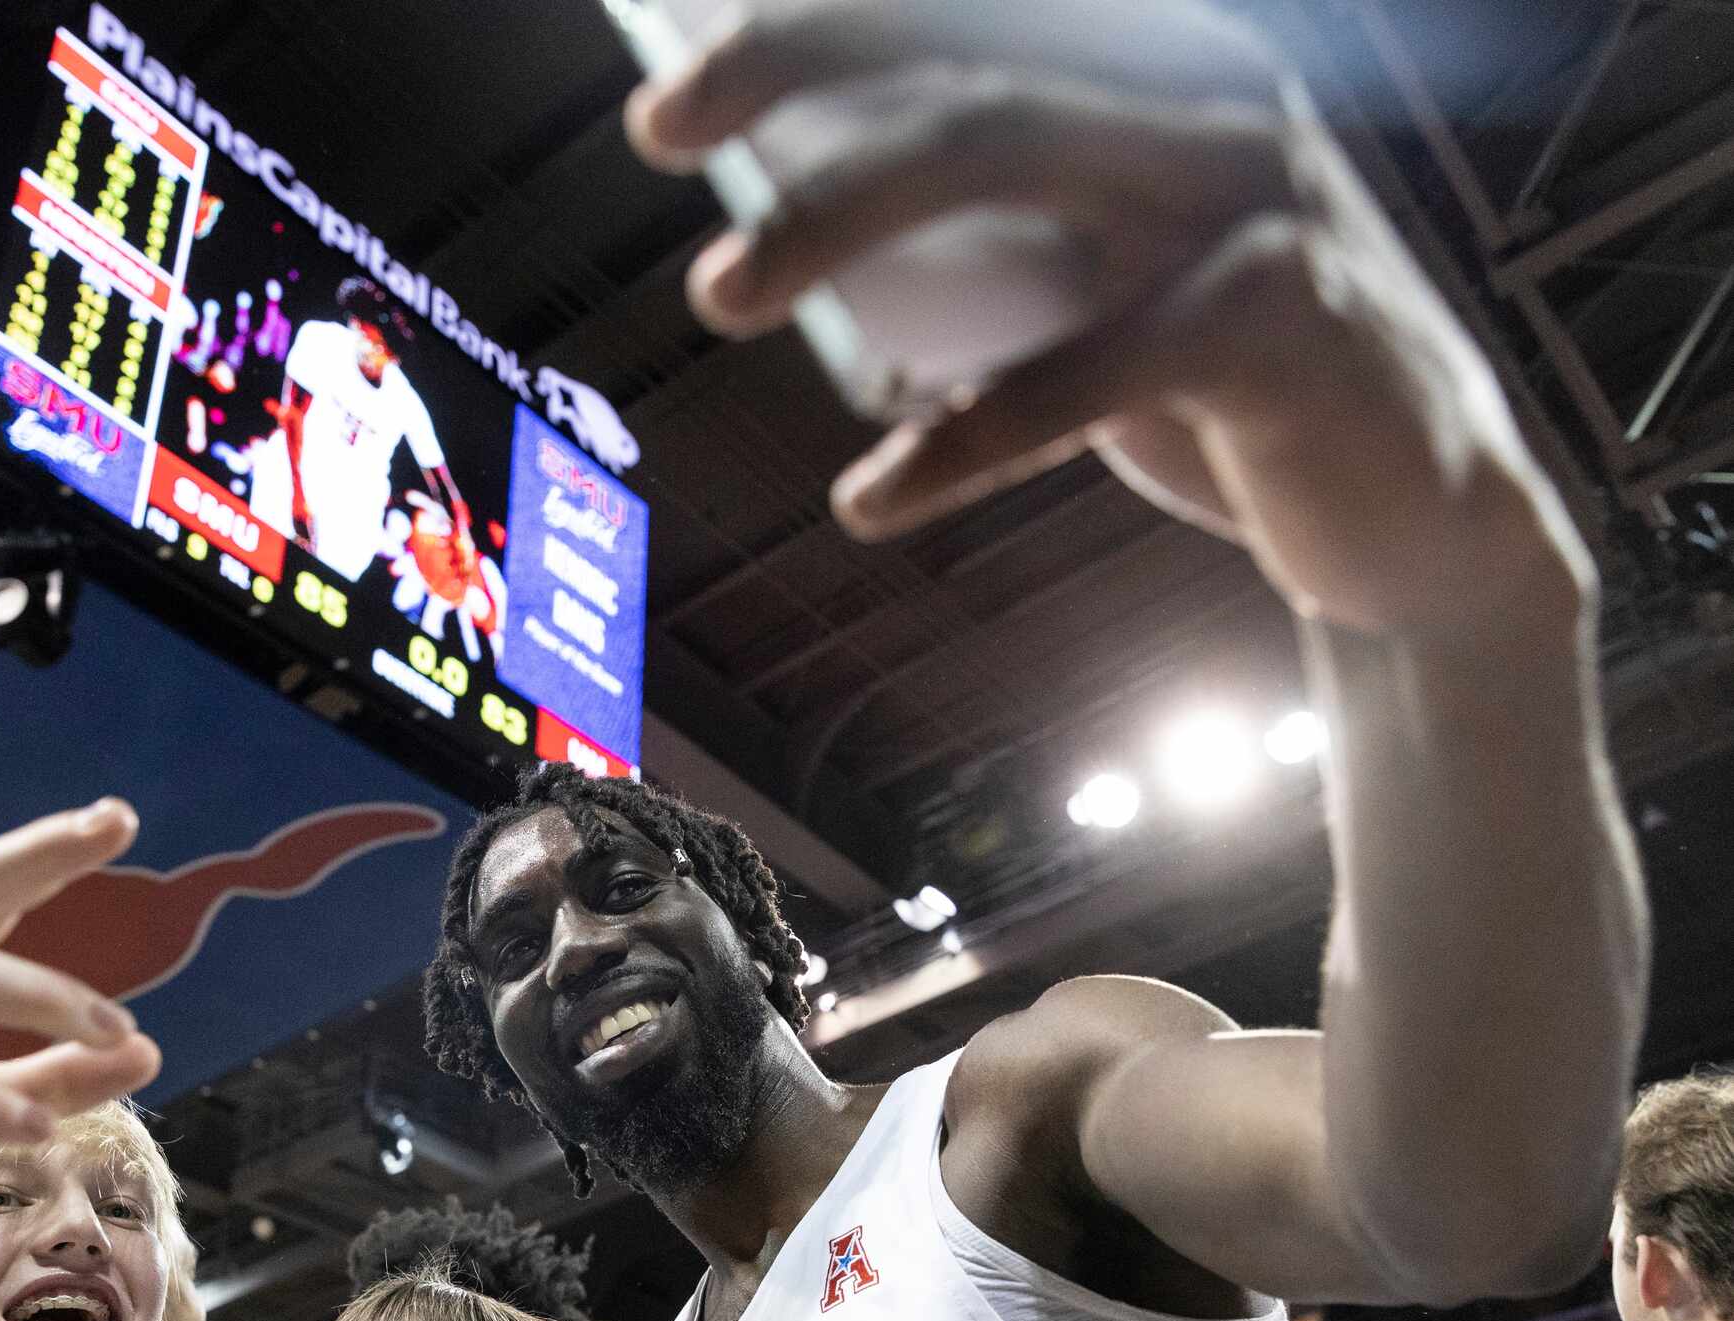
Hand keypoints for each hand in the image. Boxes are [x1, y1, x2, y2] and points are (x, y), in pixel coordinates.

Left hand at [631, 0, 1592, 639]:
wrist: (1414, 517)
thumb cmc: (1211, 392)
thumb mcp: (1082, 298)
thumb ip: (973, 248)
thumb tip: (779, 227)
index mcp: (1156, 68)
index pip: (967, 10)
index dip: (813, 21)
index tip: (673, 67)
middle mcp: (1207, 98)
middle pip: (969, 49)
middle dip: (796, 73)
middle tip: (658, 129)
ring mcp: (1255, 197)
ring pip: (1014, 158)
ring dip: (844, 219)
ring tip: (719, 292)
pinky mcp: (1287, 323)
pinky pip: (1088, 371)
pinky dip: (962, 438)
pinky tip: (870, 497)